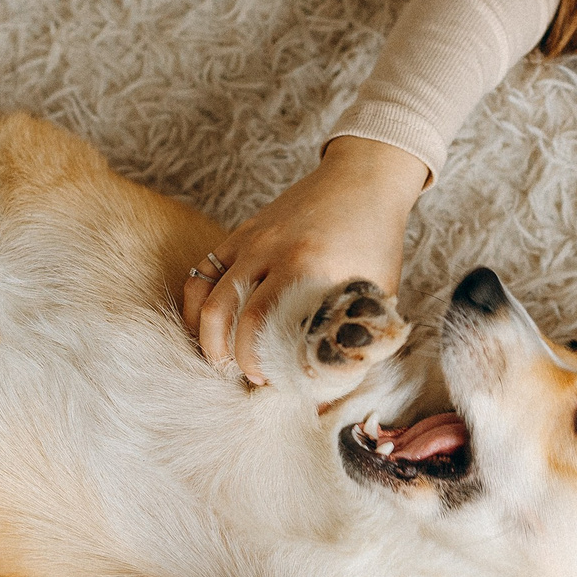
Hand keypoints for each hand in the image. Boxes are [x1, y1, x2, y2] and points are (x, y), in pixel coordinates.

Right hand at [184, 136, 428, 383]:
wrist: (364, 180)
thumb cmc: (376, 240)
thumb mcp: (378, 291)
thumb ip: (356, 340)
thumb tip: (331, 397)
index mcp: (307, 266)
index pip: (261, 325)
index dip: (255, 361)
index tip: (266, 382)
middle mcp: (271, 251)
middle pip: (225, 313)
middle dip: (227, 355)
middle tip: (244, 376)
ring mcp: (251, 239)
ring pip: (205, 293)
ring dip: (205, 333)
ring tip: (220, 359)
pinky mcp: (240, 232)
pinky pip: (203, 270)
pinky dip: (198, 303)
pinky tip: (207, 326)